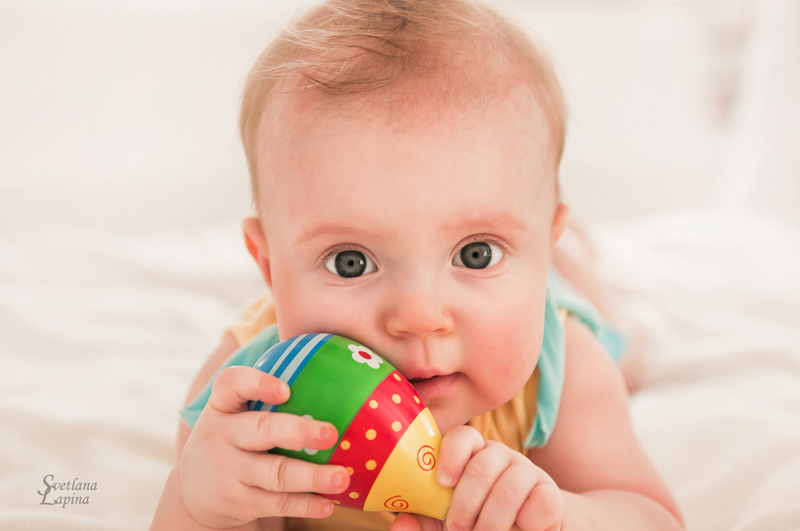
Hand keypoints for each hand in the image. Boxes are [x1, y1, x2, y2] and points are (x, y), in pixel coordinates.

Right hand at [178, 366, 350, 528]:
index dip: (257, 384)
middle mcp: (220, 436)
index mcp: (222, 406)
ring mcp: (227, 471)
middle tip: (331, 434)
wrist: (194, 492)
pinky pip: (276, 503)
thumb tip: (334, 377)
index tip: (286, 390)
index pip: (231, 384)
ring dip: (312, 476)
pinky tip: (328, 503)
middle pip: (261, 431)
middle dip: (298, 431)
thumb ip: (266, 397)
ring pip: (275, 473)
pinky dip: (305, 503)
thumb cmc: (233, 439)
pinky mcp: (237, 502)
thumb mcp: (235, 414)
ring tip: (342, 476)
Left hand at [391, 426, 562, 530]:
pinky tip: (521, 529)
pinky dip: (527, 524)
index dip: (452, 454)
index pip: (464, 435)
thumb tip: (400, 522)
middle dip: (466, 503)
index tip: (442, 482)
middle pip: (483, 465)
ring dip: (491, 520)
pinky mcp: (552, 495)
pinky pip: (540, 504)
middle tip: (456, 528)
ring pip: (509, 487)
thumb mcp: (450, 524)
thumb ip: (424, 522)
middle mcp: (501, 457)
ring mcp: (529, 473)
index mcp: (473, 456)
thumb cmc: (480, 524)